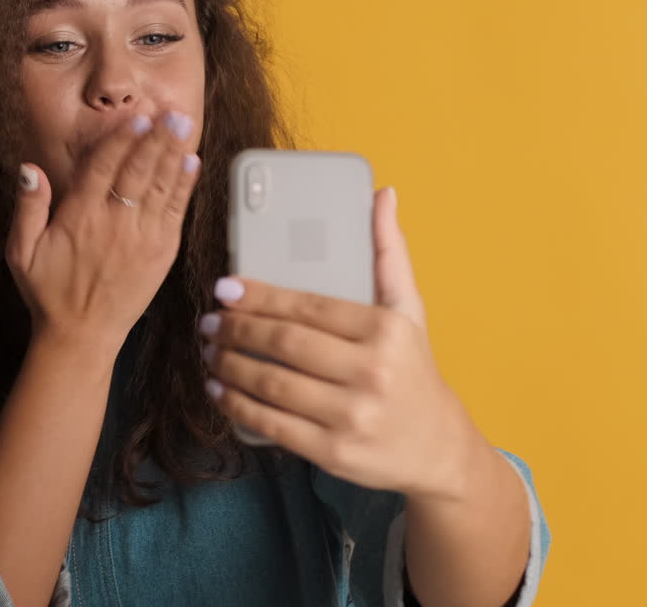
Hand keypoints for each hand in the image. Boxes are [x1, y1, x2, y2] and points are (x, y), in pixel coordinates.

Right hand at [7, 111, 200, 356]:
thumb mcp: (21, 252)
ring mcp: (141, 238)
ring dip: (175, 154)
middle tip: (172, 112)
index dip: (121, 140)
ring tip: (185, 125)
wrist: (81, 335)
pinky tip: (192, 164)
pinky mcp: (162, 254)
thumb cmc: (48, 292)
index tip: (135, 118)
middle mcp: (114, 224)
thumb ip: (27, 209)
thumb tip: (28, 169)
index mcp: (79, 218)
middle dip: (157, 138)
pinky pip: (175, 212)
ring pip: (161, 187)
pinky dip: (185, 187)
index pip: (103, 168)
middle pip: (139, 171)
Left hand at [198, 186, 482, 499]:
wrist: (437, 447)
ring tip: (209, 351)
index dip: (260, 296)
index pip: (310, 306)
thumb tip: (384, 194)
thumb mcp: (409, 310)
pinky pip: (272, 425)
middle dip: (238, 330)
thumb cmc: (413, 369)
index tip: (225, 288)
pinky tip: (219, 389)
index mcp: (386, 330)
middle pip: (285, 344)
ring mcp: (352, 416)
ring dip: (229, 365)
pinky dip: (237, 406)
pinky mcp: (334, 453)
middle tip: (210, 322)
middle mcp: (372, 372)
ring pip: (272, 384)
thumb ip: (389, 252)